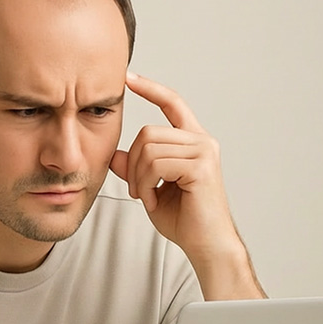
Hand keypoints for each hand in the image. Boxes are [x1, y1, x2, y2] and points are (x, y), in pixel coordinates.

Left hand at [110, 73, 263, 299]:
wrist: (207, 246)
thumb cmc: (185, 220)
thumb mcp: (150, 189)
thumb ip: (135, 168)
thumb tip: (115, 153)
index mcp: (193, 141)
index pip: (172, 103)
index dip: (150, 88)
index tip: (128, 77)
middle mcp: (202, 141)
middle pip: (147, 132)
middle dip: (133, 164)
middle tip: (136, 191)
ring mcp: (204, 151)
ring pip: (149, 148)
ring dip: (138, 178)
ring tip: (146, 197)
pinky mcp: (201, 165)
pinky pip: (156, 164)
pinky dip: (145, 185)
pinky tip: (153, 201)